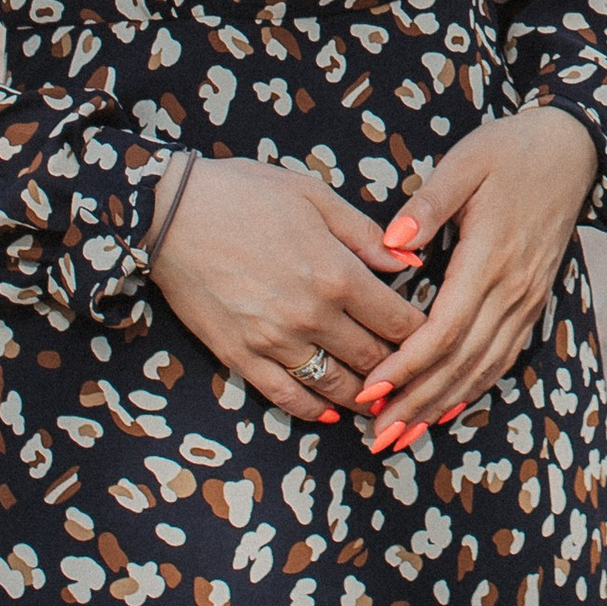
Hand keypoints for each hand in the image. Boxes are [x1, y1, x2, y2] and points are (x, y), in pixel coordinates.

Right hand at [148, 155, 425, 423]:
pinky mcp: (241, 357)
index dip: (424, 335)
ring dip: (365, 398)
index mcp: (336, 274)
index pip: (398, 321)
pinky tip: (332, 412)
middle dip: (401, 371)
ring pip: (336, 386)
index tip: (437, 338)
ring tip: (385, 401)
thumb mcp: (314, 197)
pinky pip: (287, 396)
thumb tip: (410, 261)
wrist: (169, 214)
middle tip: (419, 376)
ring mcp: (274, 342)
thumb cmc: (245, 193)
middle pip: (373, 360)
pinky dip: (315, 410)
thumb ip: (366, 234)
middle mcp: (311, 316)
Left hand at [354, 107, 601, 448]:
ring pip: (483, 367)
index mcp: (492, 257)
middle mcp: (513, 289)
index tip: (371, 389)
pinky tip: (446, 409)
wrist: (574, 150)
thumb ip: (430, 202)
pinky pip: (502, 357)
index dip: (408, 365)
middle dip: (417, 402)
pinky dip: (473, 388)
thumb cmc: (511, 150)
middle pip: (462, 361)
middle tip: (376, 435)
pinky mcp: (532, 301)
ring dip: (441, 405)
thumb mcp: (467, 161)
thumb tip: (392, 241)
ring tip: (401, 435)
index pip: (446, 328)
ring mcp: (527, 299)